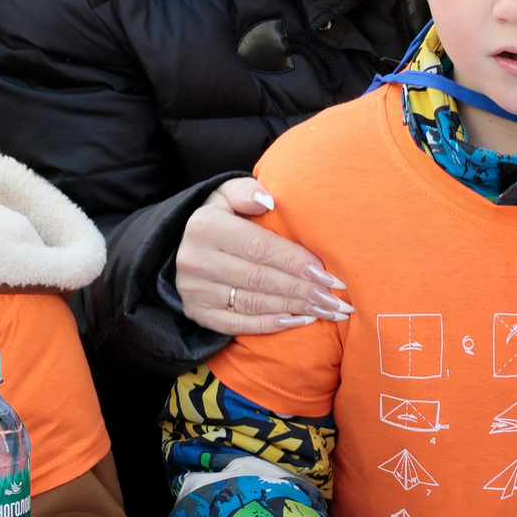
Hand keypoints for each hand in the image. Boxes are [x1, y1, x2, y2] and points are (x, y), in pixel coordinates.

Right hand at [176, 178, 351, 336]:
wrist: (180, 246)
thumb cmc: (220, 218)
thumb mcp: (226, 195)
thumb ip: (246, 191)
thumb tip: (268, 200)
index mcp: (205, 227)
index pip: (260, 247)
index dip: (296, 261)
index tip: (328, 273)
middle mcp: (196, 260)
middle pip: (260, 278)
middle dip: (303, 290)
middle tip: (337, 299)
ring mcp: (195, 291)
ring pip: (254, 303)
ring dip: (295, 308)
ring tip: (328, 311)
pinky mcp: (198, 313)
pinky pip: (239, 324)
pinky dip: (272, 325)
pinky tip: (301, 321)